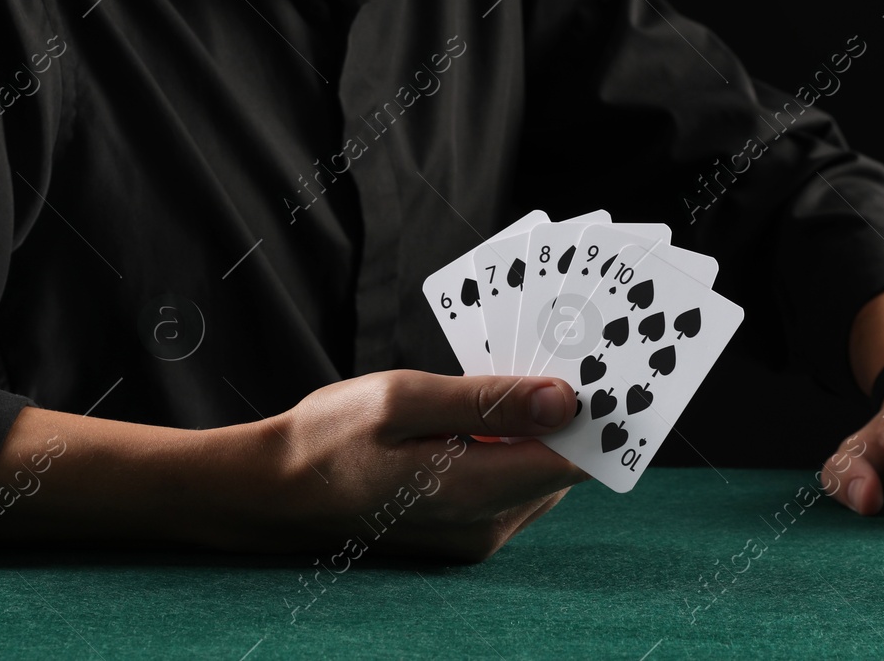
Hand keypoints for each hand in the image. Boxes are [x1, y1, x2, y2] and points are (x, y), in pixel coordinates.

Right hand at [275, 369, 589, 561]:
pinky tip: (493, 407)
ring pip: (536, 474)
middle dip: (568, 410)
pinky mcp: (461, 533)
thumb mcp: (402, 399)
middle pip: (560, 466)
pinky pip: (507, 483)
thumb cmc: (327, 437)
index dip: (600, 413)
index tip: (612, 364)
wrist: (271, 491)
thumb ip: (486, 402)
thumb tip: (564, 400)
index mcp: (475, 493)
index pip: (572, 459)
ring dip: (538, 427)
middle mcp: (486, 526)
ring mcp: (474, 536)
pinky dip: (510, 446)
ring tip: (530, 367)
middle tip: (569, 347)